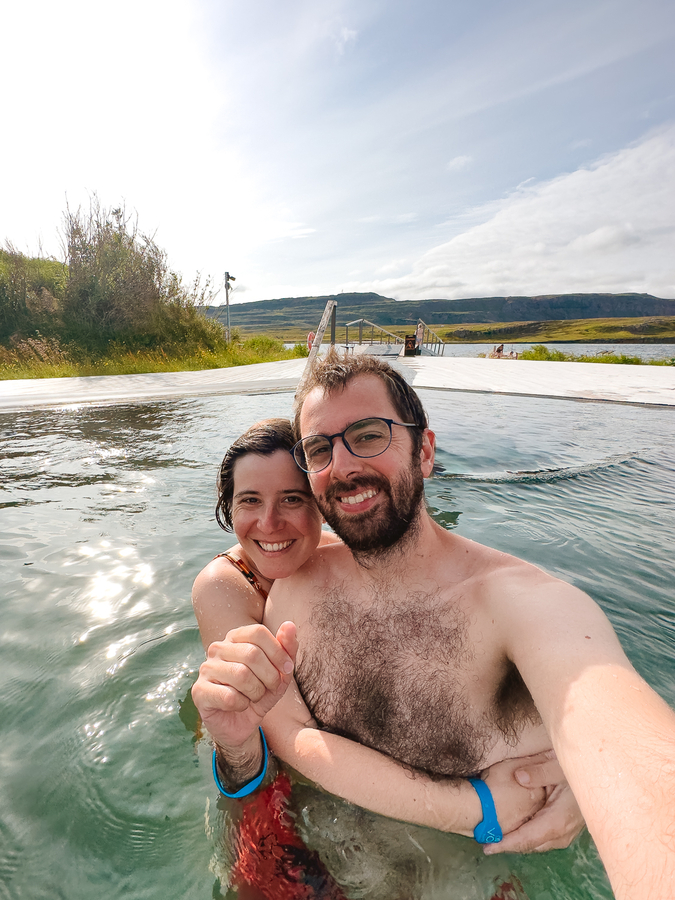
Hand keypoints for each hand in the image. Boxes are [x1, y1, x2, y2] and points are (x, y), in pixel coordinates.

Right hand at [191, 621, 297, 752]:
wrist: (242, 723)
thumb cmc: (260, 692)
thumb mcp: (280, 672)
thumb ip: (286, 648)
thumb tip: (290, 625)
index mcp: (235, 637)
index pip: (258, 632)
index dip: (278, 652)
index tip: (286, 669)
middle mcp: (218, 648)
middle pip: (252, 654)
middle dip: (270, 676)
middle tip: (270, 688)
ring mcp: (206, 668)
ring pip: (241, 675)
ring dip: (257, 692)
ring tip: (254, 697)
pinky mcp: (199, 691)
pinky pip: (229, 697)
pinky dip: (242, 705)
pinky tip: (239, 706)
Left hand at [484, 750, 584, 853]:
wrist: (600, 776)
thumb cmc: (580, 769)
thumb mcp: (560, 765)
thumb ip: (540, 771)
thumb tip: (519, 778)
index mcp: (560, 818)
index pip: (529, 838)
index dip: (507, 843)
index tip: (488, 847)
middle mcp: (564, 830)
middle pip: (532, 844)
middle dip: (510, 844)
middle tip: (487, 841)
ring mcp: (567, 831)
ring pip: (539, 843)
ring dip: (520, 841)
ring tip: (498, 836)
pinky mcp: (567, 826)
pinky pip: (545, 837)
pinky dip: (530, 835)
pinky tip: (519, 828)